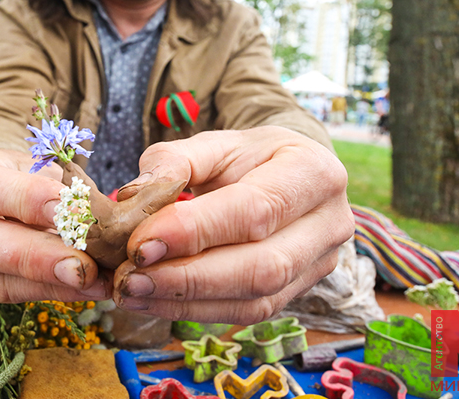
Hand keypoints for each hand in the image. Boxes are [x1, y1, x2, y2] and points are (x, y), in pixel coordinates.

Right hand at [0, 150, 111, 302]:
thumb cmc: (14, 175)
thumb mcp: (32, 166)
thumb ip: (55, 187)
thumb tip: (92, 215)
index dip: (28, 201)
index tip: (73, 210)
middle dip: (39, 258)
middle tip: (85, 265)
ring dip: (51, 283)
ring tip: (95, 281)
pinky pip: (9, 295)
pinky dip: (52, 292)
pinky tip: (86, 290)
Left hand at [112, 126, 352, 323]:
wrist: (285, 175)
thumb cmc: (248, 157)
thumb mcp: (213, 144)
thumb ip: (174, 162)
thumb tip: (134, 195)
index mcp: (314, 173)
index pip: (255, 209)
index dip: (196, 231)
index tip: (141, 243)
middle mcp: (329, 223)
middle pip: (262, 266)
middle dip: (189, 278)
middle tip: (129, 277)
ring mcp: (319, 264)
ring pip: (256, 299)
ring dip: (186, 302)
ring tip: (132, 291)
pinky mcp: (297, 293)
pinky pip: (248, 314)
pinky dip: (195, 312)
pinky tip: (153, 300)